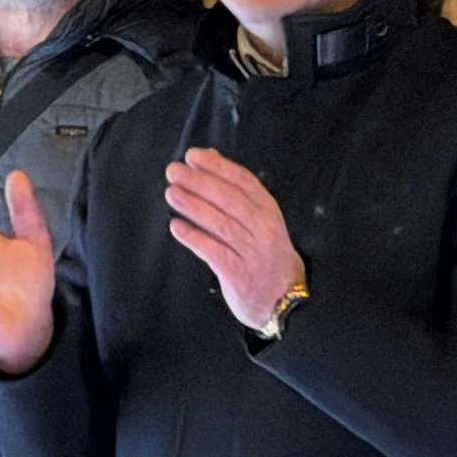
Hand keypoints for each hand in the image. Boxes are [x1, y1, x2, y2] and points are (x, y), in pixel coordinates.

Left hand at [162, 149, 304, 331]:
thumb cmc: (267, 255)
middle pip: (229, 199)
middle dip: (200, 182)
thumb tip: (210, 157)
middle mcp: (262, 228)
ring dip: (193, 206)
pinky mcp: (237, 274)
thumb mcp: (261, 220)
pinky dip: (194, 238)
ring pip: (220, 223)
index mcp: (268, 211)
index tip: (194, 156)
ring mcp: (251, 252)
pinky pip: (213, 252)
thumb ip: (237, 191)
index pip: (243, 181)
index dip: (217, 167)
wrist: (284, 301)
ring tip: (171, 194)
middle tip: (174, 171)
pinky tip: (176, 227)